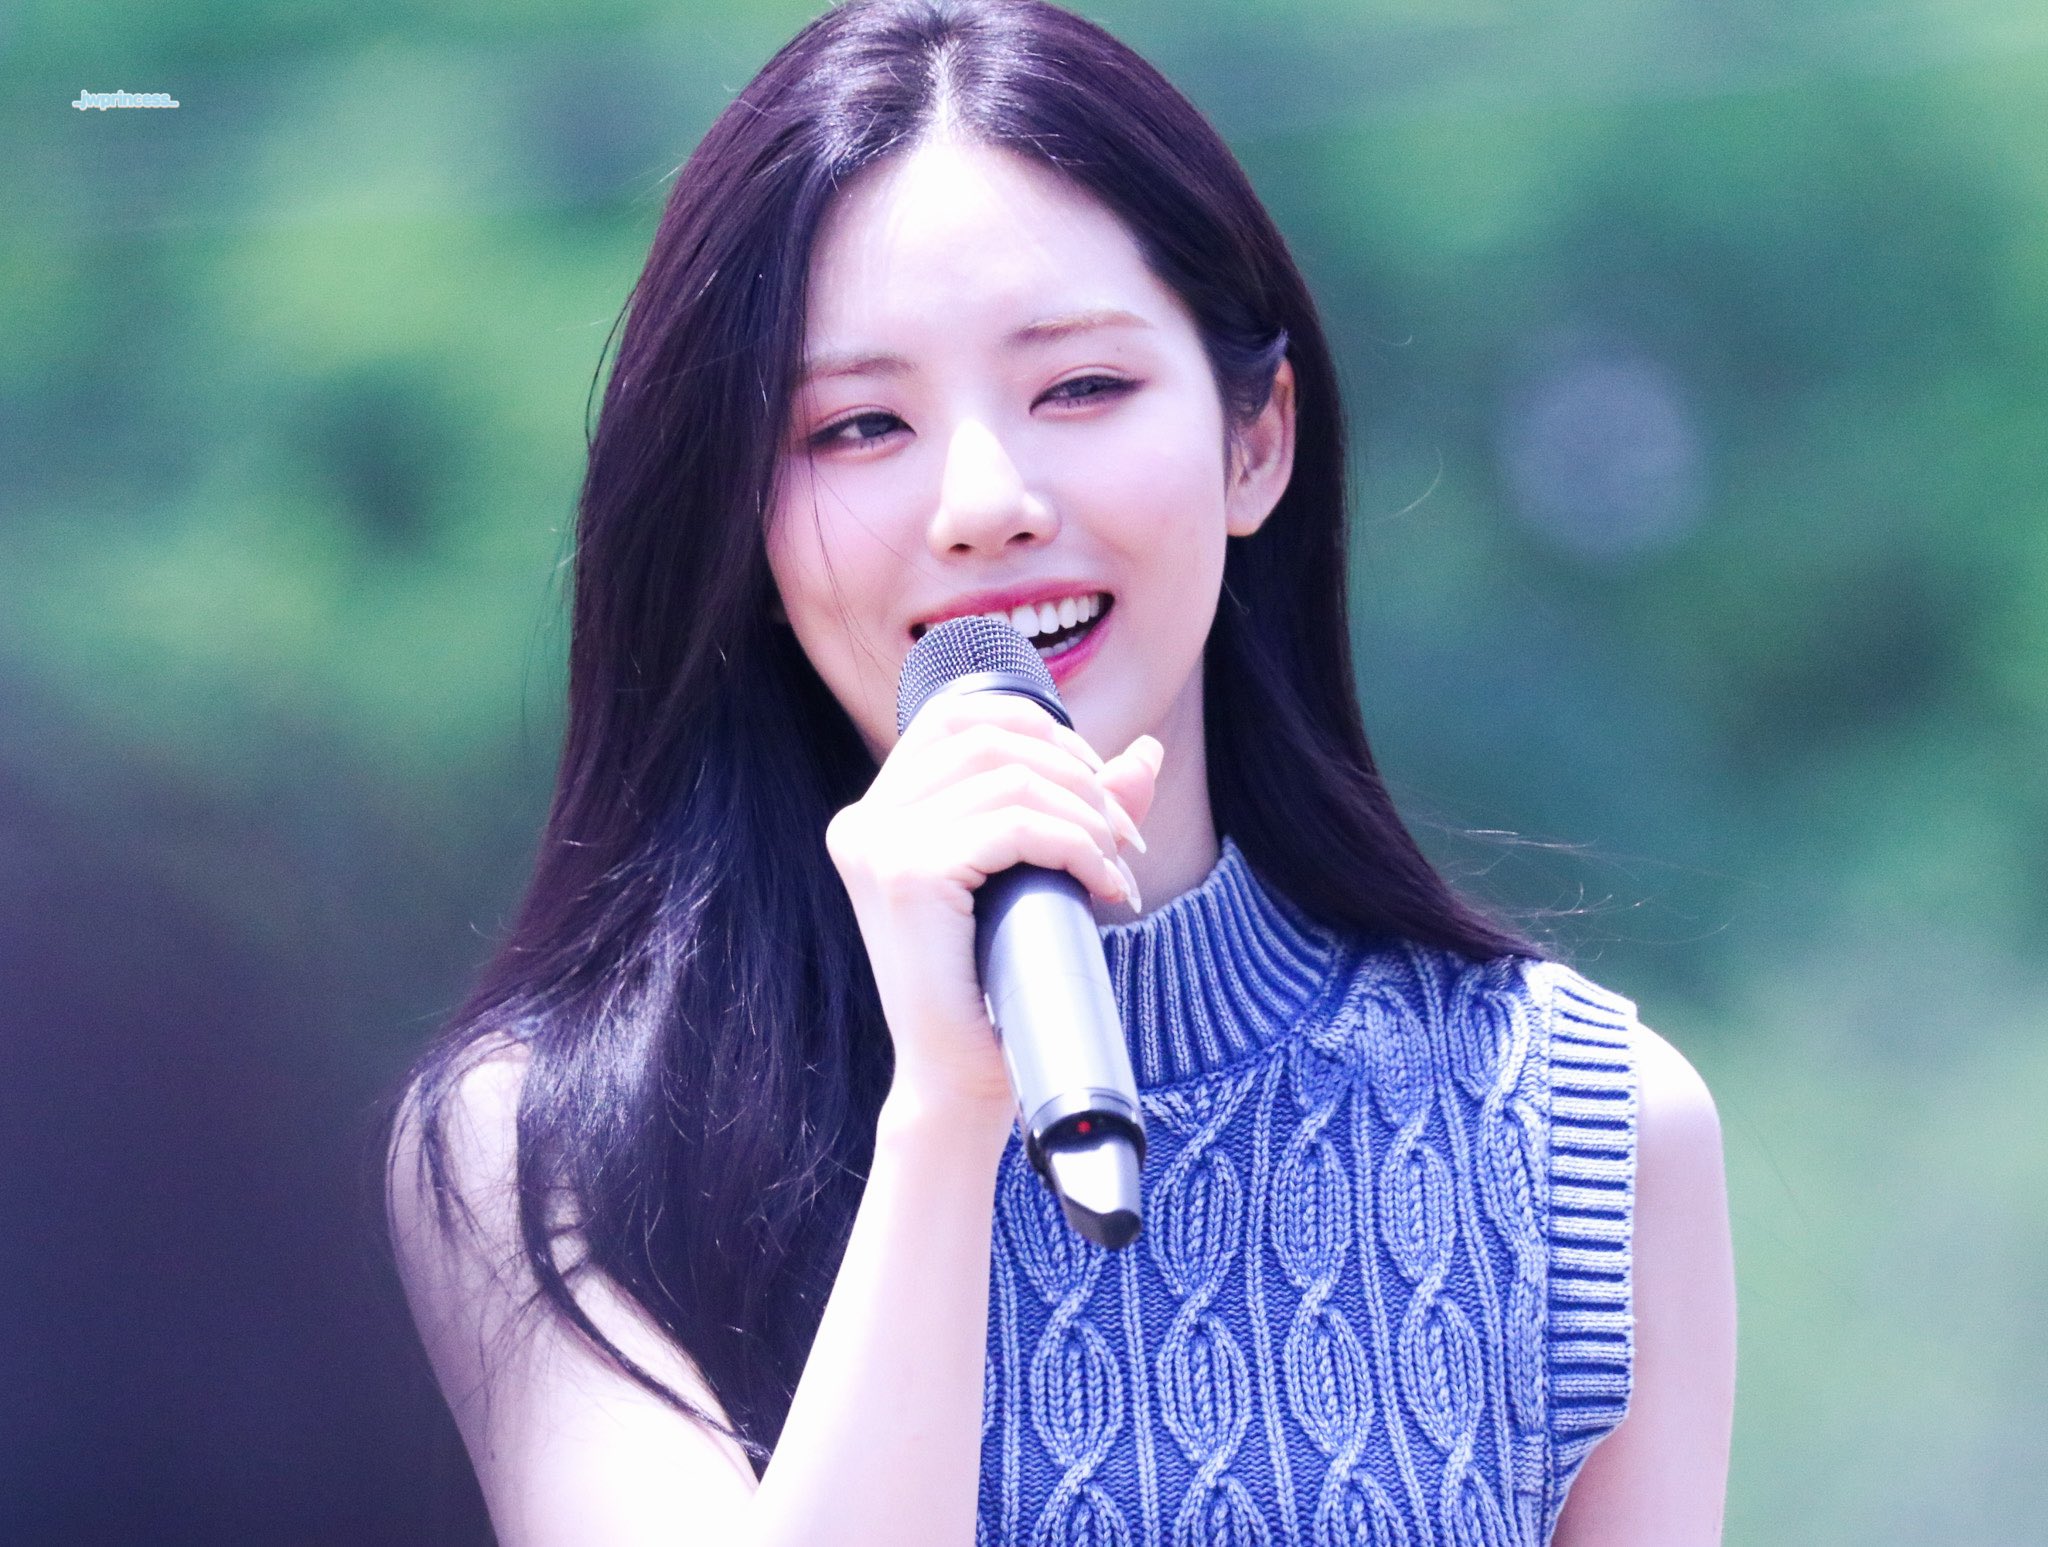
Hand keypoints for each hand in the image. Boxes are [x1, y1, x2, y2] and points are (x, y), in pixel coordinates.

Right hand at [825, 693, 1161, 1120]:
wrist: (961, 1081)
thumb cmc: (999, 984)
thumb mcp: (1040, 877)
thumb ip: (1082, 811)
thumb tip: (1147, 753)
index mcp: (878, 814)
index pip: (955, 716)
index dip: (1038, 727)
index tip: (1095, 783)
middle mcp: (864, 820)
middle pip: (989, 737)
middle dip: (1076, 775)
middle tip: (1124, 838)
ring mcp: (877, 845)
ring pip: (1009, 778)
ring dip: (1085, 815)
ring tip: (1116, 868)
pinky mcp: (907, 875)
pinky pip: (1014, 824)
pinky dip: (1076, 845)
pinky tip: (1102, 885)